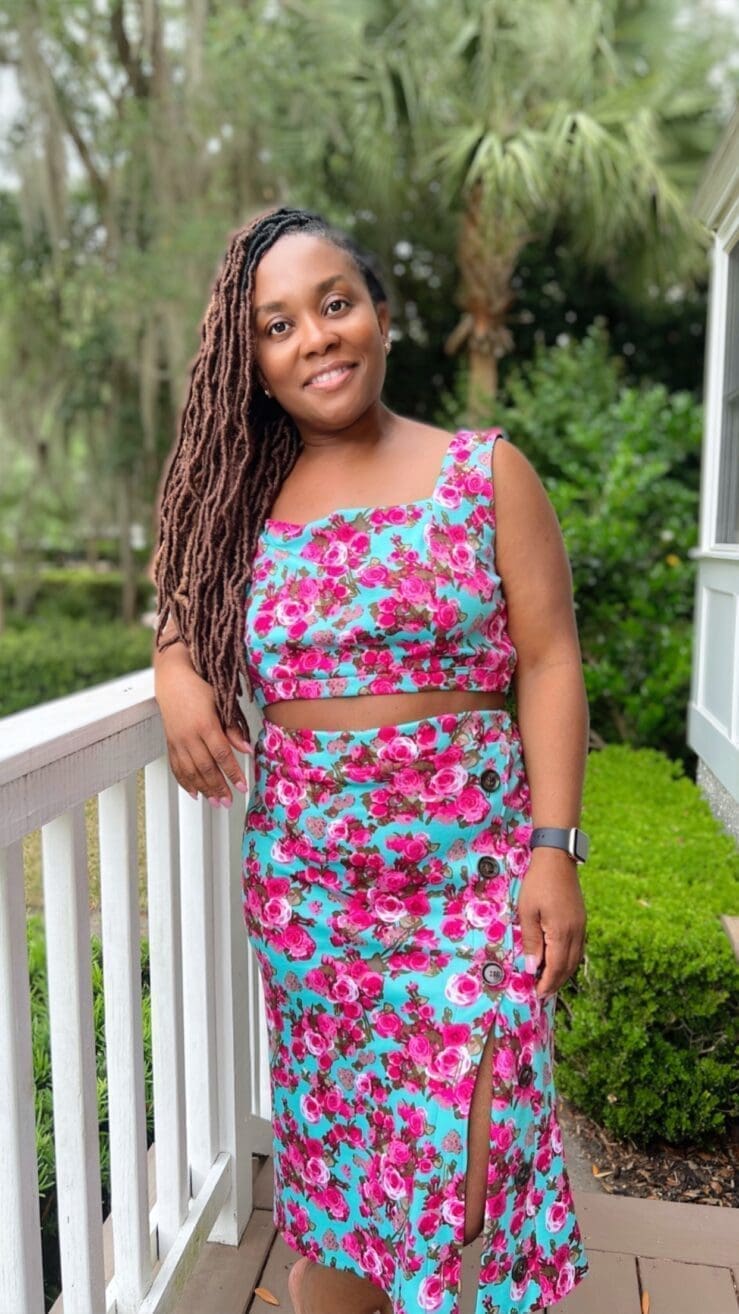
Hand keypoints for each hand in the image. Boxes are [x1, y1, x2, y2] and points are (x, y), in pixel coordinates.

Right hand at [154, 657, 252, 805]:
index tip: (243, 786)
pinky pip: (176, 767)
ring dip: (204, 789)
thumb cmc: (200, 688)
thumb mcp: (221, 704)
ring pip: (190, 771)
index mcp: (205, 724)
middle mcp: (189, 736)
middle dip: (219, 787)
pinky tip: (193, 793)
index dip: (233, 773)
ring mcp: (177, 741)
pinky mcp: (169, 743)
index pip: (222, 755)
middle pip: (206, 768)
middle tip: (229, 802)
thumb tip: (247, 750)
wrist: (172, 679)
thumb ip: (233, 729)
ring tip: (215, 802)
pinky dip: (185, 782)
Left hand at [516, 847, 586, 1000]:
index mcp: (561, 932)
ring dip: (563, 974)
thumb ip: (532, 941)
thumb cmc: (538, 883)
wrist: (557, 859)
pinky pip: (578, 948)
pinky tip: (558, 962)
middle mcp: (576, 932)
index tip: (537, 994)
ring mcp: (581, 926)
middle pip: (568, 967)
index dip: (547, 983)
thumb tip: (533, 968)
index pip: (556, 967)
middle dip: (555, 983)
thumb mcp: (527, 912)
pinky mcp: (581, 920)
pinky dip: (568, 961)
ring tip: (549, 982)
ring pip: (575, 959)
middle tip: (541, 994)